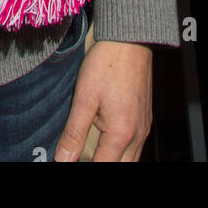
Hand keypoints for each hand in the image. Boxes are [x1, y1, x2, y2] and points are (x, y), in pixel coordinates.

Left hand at [54, 40, 151, 162]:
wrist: (129, 39)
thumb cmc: (107, 63)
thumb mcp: (84, 97)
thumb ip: (74, 133)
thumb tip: (63, 159)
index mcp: (121, 134)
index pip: (102, 167)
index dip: (82, 167)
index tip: (69, 162)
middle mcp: (137, 135)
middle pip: (121, 167)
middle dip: (100, 165)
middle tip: (79, 157)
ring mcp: (144, 127)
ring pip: (129, 159)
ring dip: (111, 159)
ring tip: (90, 151)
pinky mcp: (145, 118)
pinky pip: (135, 146)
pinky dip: (121, 151)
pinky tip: (106, 140)